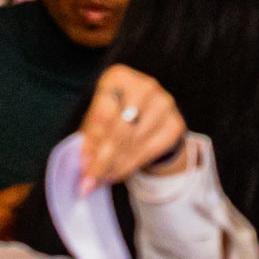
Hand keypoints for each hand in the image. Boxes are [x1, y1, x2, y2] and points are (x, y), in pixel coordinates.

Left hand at [76, 65, 189, 189]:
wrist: (150, 117)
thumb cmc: (116, 114)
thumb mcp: (97, 119)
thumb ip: (91, 137)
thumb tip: (85, 163)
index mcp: (118, 77)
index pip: (103, 112)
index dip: (92, 142)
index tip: (83, 166)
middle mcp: (144, 86)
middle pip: (120, 129)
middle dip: (103, 159)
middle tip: (90, 181)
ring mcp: (164, 103)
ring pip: (134, 142)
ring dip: (116, 165)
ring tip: (103, 178)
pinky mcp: (175, 123)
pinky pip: (150, 150)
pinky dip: (131, 164)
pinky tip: (119, 172)